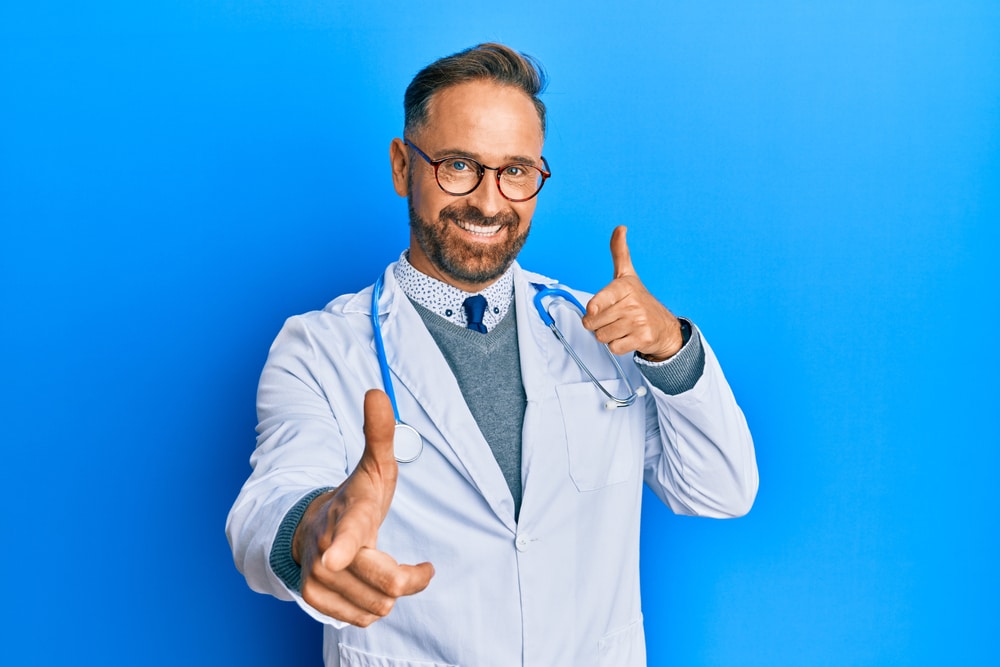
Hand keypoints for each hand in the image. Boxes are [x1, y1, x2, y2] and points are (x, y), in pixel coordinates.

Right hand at [293, 389, 434, 625]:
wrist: (311, 530)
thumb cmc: (355, 498)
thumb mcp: (374, 467)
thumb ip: (380, 434)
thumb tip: (376, 392)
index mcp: (347, 518)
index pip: (347, 534)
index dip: (342, 548)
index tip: (335, 556)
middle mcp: (326, 551)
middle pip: (384, 583)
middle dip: (408, 578)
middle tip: (419, 568)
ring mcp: (316, 579)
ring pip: (379, 605)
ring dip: (390, 591)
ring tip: (382, 566)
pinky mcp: (314, 601)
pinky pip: (364, 618)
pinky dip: (375, 605)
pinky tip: (368, 584)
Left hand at [581, 226, 683, 361]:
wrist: (665, 326)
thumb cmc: (640, 300)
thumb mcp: (628, 274)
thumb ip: (619, 252)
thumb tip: (620, 228)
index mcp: (624, 286)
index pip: (596, 302)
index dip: (594, 308)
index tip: (596, 308)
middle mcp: (632, 303)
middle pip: (593, 323)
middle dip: (599, 324)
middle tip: (614, 318)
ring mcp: (638, 321)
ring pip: (602, 336)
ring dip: (608, 335)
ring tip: (621, 327)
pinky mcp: (642, 338)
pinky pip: (614, 348)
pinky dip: (618, 346)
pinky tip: (628, 337)